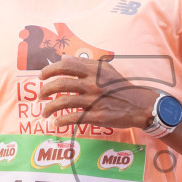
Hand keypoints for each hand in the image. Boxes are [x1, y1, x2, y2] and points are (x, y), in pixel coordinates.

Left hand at [38, 56, 159, 129]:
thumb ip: (84, 64)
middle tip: (40, 96)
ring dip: (49, 108)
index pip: (65, 66)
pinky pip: (73, 118)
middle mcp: (92, 84)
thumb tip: (63, 58)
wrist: (140, 105)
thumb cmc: (121, 87)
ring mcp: (94, 101)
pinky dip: (61, 121)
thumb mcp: (105, 70)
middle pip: (60, 84)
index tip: (41, 76)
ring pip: (63, 102)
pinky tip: (56, 123)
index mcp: (94, 70)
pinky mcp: (97, 116)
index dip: (49, 70)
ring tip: (44, 112)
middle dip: (45, 90)